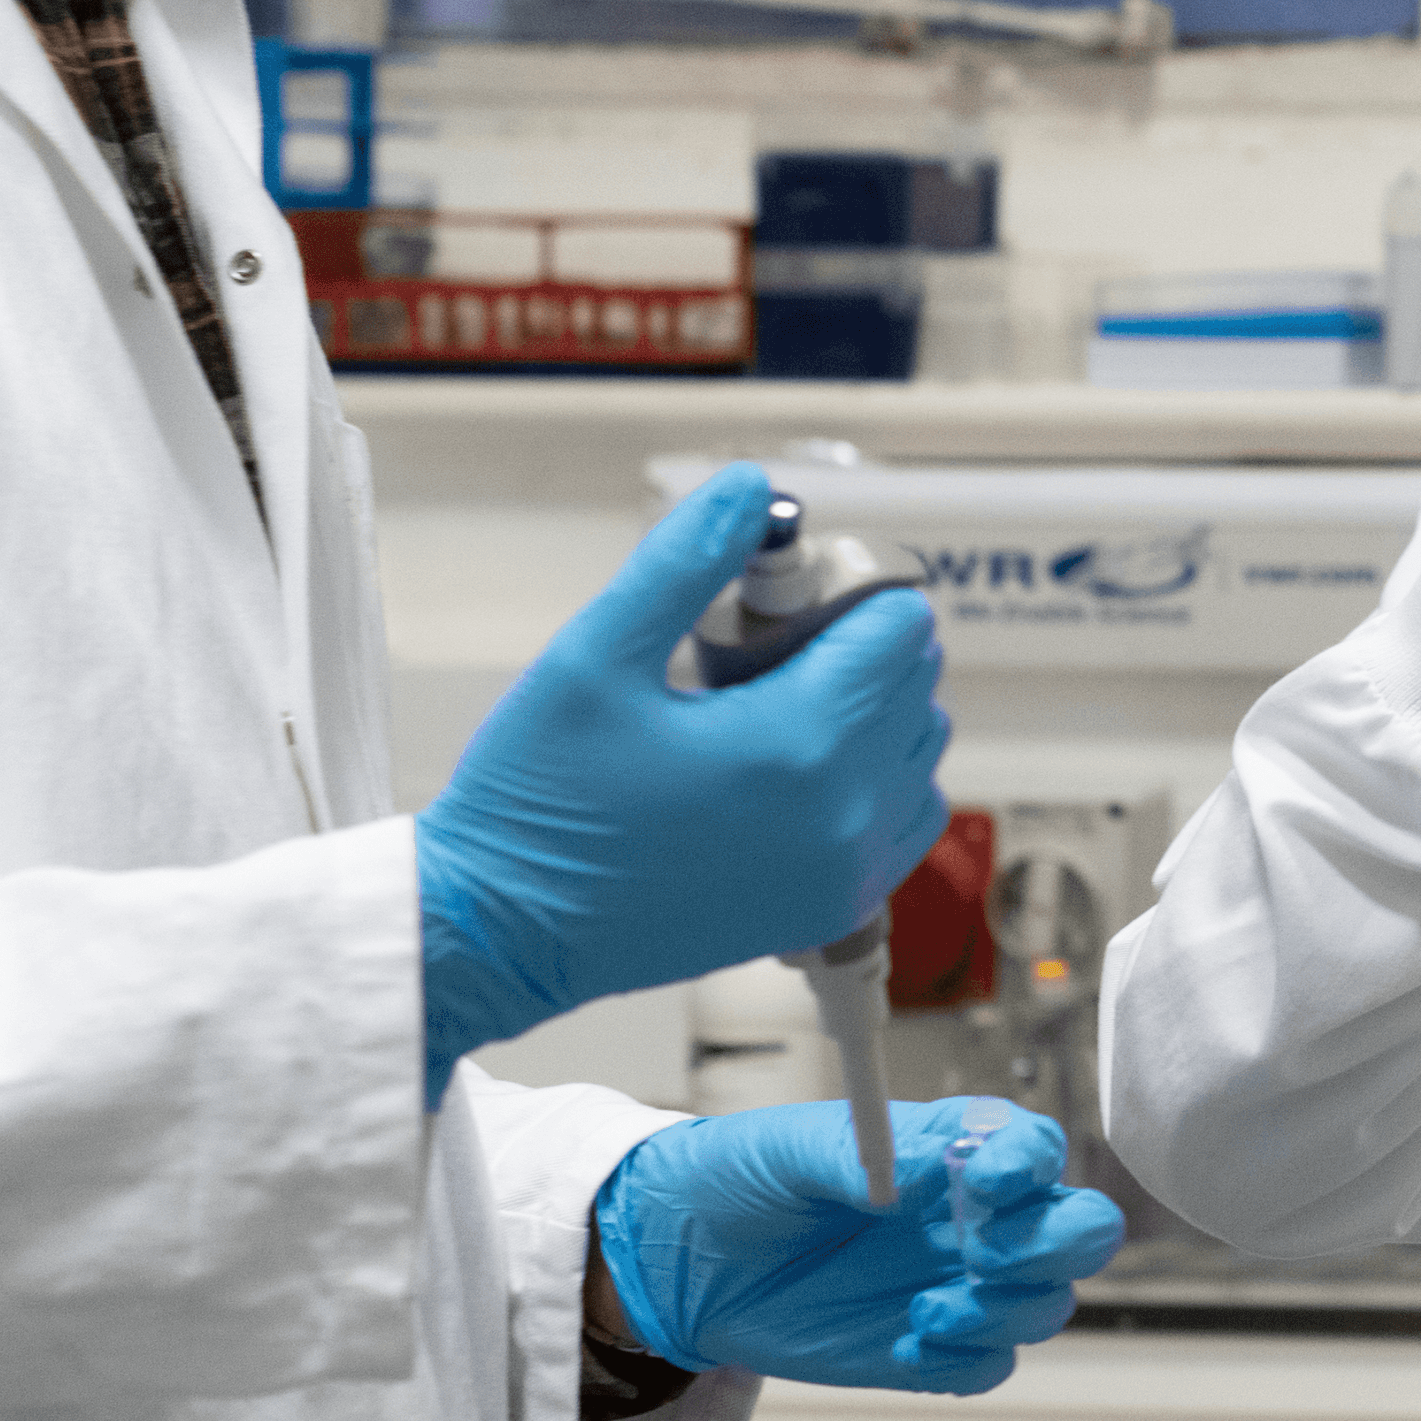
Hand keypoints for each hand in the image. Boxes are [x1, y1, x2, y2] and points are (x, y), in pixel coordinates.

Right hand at [412, 465, 949, 1099]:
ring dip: (873, 711)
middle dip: (857, 644)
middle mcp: (841, 816)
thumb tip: (747, 491)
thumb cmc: (537, 803)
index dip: (850, 590)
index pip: (899, 632)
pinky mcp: (825, 909)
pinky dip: (875, 781)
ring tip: (777, 700)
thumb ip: (684, 562)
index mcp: (797, 745)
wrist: (503, 930)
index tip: (785, 591)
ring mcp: (841, 872)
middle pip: (914, 687)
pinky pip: (900, 822)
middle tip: (764, 641)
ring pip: (918, 753)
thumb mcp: (595, 654)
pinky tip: (797, 764)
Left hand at [593, 1098, 1126, 1393]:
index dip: (1031, 1164)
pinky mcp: (925, 1346)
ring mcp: (953, 1281)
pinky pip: (987, 1366)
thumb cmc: (737, 1179)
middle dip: (1055, 1245)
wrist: (680, 1262)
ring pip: (1044, 1304)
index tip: (985, 1181)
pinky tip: (907, 1344)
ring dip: (1006, 1312)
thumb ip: (855, 1152)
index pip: (1034, 1148)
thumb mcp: (786, 1147)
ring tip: (925, 1312)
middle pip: (1077, 1230)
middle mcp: (968, 1215)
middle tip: (985, 1255)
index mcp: (947, 1147)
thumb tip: (910, 1171)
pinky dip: (966, 1361)